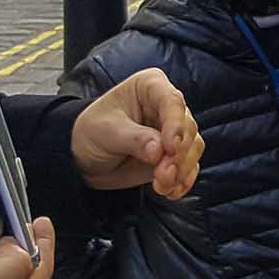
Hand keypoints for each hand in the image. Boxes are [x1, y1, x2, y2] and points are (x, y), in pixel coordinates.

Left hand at [70, 68, 204, 199]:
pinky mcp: (174, 155)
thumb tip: (159, 152)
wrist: (85, 157)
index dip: (175, 125)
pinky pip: (189, 166)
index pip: (172, 101)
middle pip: (187, 127)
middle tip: (163, 174)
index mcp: (150, 87)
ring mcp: (173, 131)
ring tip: (162, 186)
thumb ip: (135, 139)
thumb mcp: (107, 131)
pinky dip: (183, 180)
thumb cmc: (92, 132)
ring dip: (181, 170)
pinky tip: (171, 192)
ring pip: (193, 147)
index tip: (170, 148)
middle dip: (178, 155)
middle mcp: (167, 106)